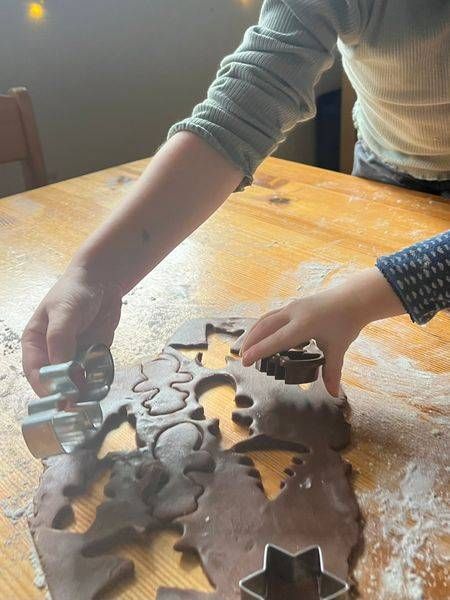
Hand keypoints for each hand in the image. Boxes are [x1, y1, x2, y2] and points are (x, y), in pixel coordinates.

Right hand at [22, 265, 122, 395]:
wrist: (103, 280)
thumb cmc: (75, 292)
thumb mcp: (64, 312)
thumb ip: (61, 340)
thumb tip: (63, 371)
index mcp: (35, 343)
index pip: (36, 373)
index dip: (46, 388)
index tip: (61, 399)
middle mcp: (52, 354)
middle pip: (56, 383)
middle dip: (68, 393)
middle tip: (79, 406)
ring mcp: (73, 356)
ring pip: (78, 381)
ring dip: (86, 388)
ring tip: (92, 395)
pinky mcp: (92, 356)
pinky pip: (95, 373)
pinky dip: (100, 377)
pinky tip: (103, 378)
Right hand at [240, 268, 404, 396]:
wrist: (353, 299)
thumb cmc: (346, 323)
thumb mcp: (338, 349)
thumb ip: (332, 372)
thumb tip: (333, 393)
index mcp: (303, 325)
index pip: (275, 340)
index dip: (259, 351)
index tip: (245, 361)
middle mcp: (293, 314)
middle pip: (264, 327)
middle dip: (250, 342)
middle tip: (240, 357)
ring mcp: (291, 307)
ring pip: (265, 319)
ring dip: (253, 333)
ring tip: (245, 347)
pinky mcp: (293, 305)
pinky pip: (272, 316)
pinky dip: (262, 326)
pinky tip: (260, 335)